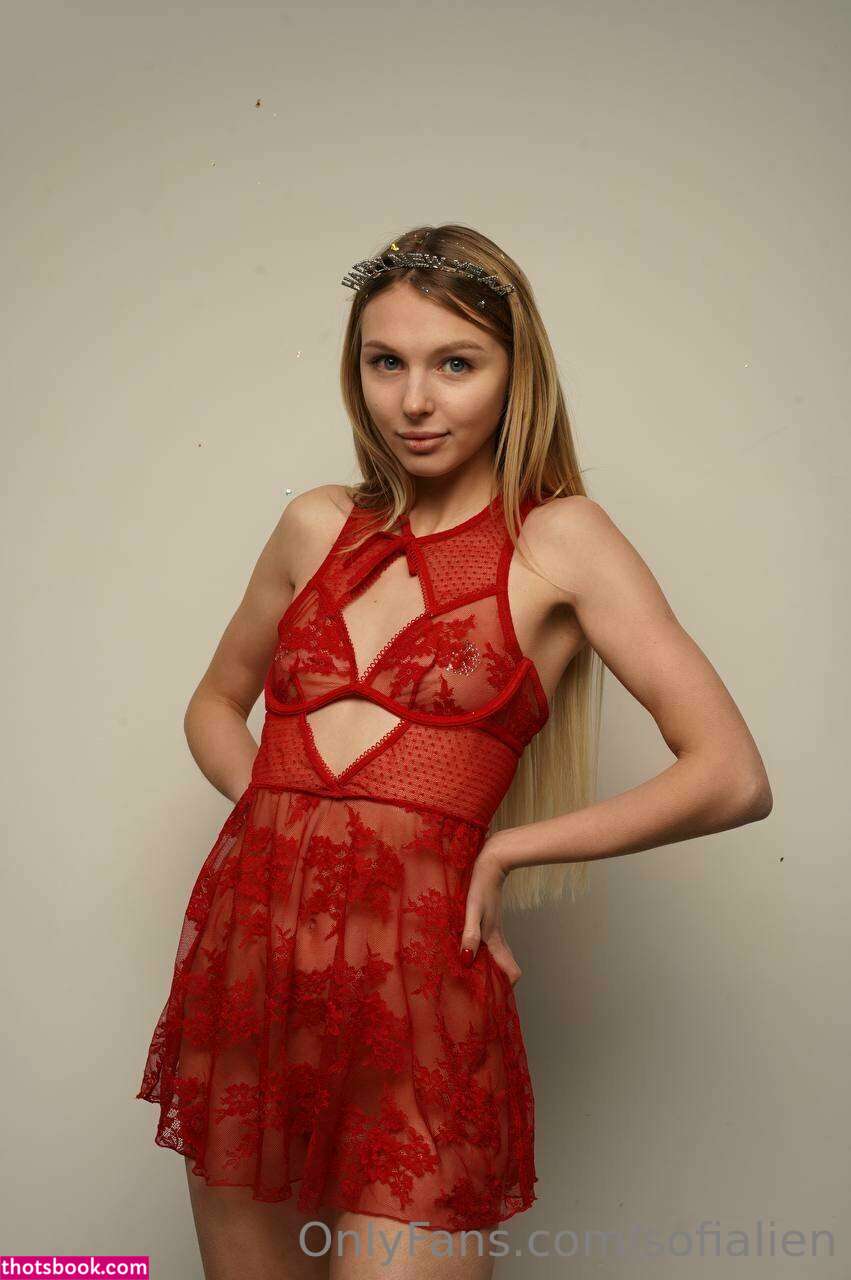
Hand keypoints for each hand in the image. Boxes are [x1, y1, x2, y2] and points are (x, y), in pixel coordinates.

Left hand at [459, 836, 522, 987]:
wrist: (492, 861)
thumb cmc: (481, 886)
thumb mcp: (472, 911)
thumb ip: (470, 935)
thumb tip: (466, 961)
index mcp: (495, 940)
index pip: (512, 973)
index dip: (505, 988)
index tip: (490, 998)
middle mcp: (498, 938)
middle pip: (505, 968)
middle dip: (496, 984)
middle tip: (479, 995)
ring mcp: (496, 930)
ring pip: (498, 957)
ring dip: (489, 969)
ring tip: (471, 980)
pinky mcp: (490, 921)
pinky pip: (491, 946)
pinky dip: (484, 955)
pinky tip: (469, 952)